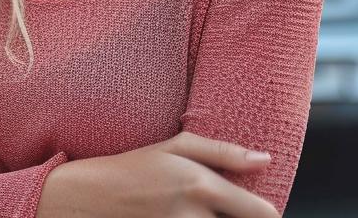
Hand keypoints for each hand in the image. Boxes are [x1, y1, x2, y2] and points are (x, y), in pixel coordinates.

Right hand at [37, 131, 278, 217]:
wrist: (88, 197)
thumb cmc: (132, 167)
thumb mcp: (175, 146)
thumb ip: (223, 152)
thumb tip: (265, 160)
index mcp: (200, 185)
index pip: (259, 213)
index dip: (268, 214)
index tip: (264, 212)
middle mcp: (193, 215)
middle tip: (225, 209)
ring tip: (200, 211)